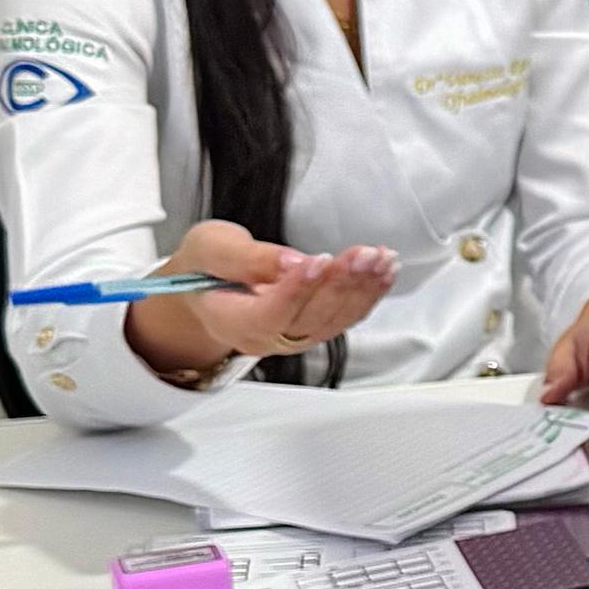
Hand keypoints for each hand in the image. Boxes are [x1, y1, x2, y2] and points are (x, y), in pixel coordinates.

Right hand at [126, 220, 398, 385]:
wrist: (205, 286)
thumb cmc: (203, 266)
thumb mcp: (210, 248)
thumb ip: (247, 258)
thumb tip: (292, 261)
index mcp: (230, 322)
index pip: (269, 314)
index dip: (296, 289)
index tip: (319, 259)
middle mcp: (265, 339)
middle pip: (309, 319)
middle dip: (340, 285)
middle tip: (363, 255)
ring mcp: (292, 338)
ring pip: (333, 320)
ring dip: (362, 289)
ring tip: (381, 259)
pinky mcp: (312, 328)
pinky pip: (344, 316)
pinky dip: (368, 292)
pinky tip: (385, 269)